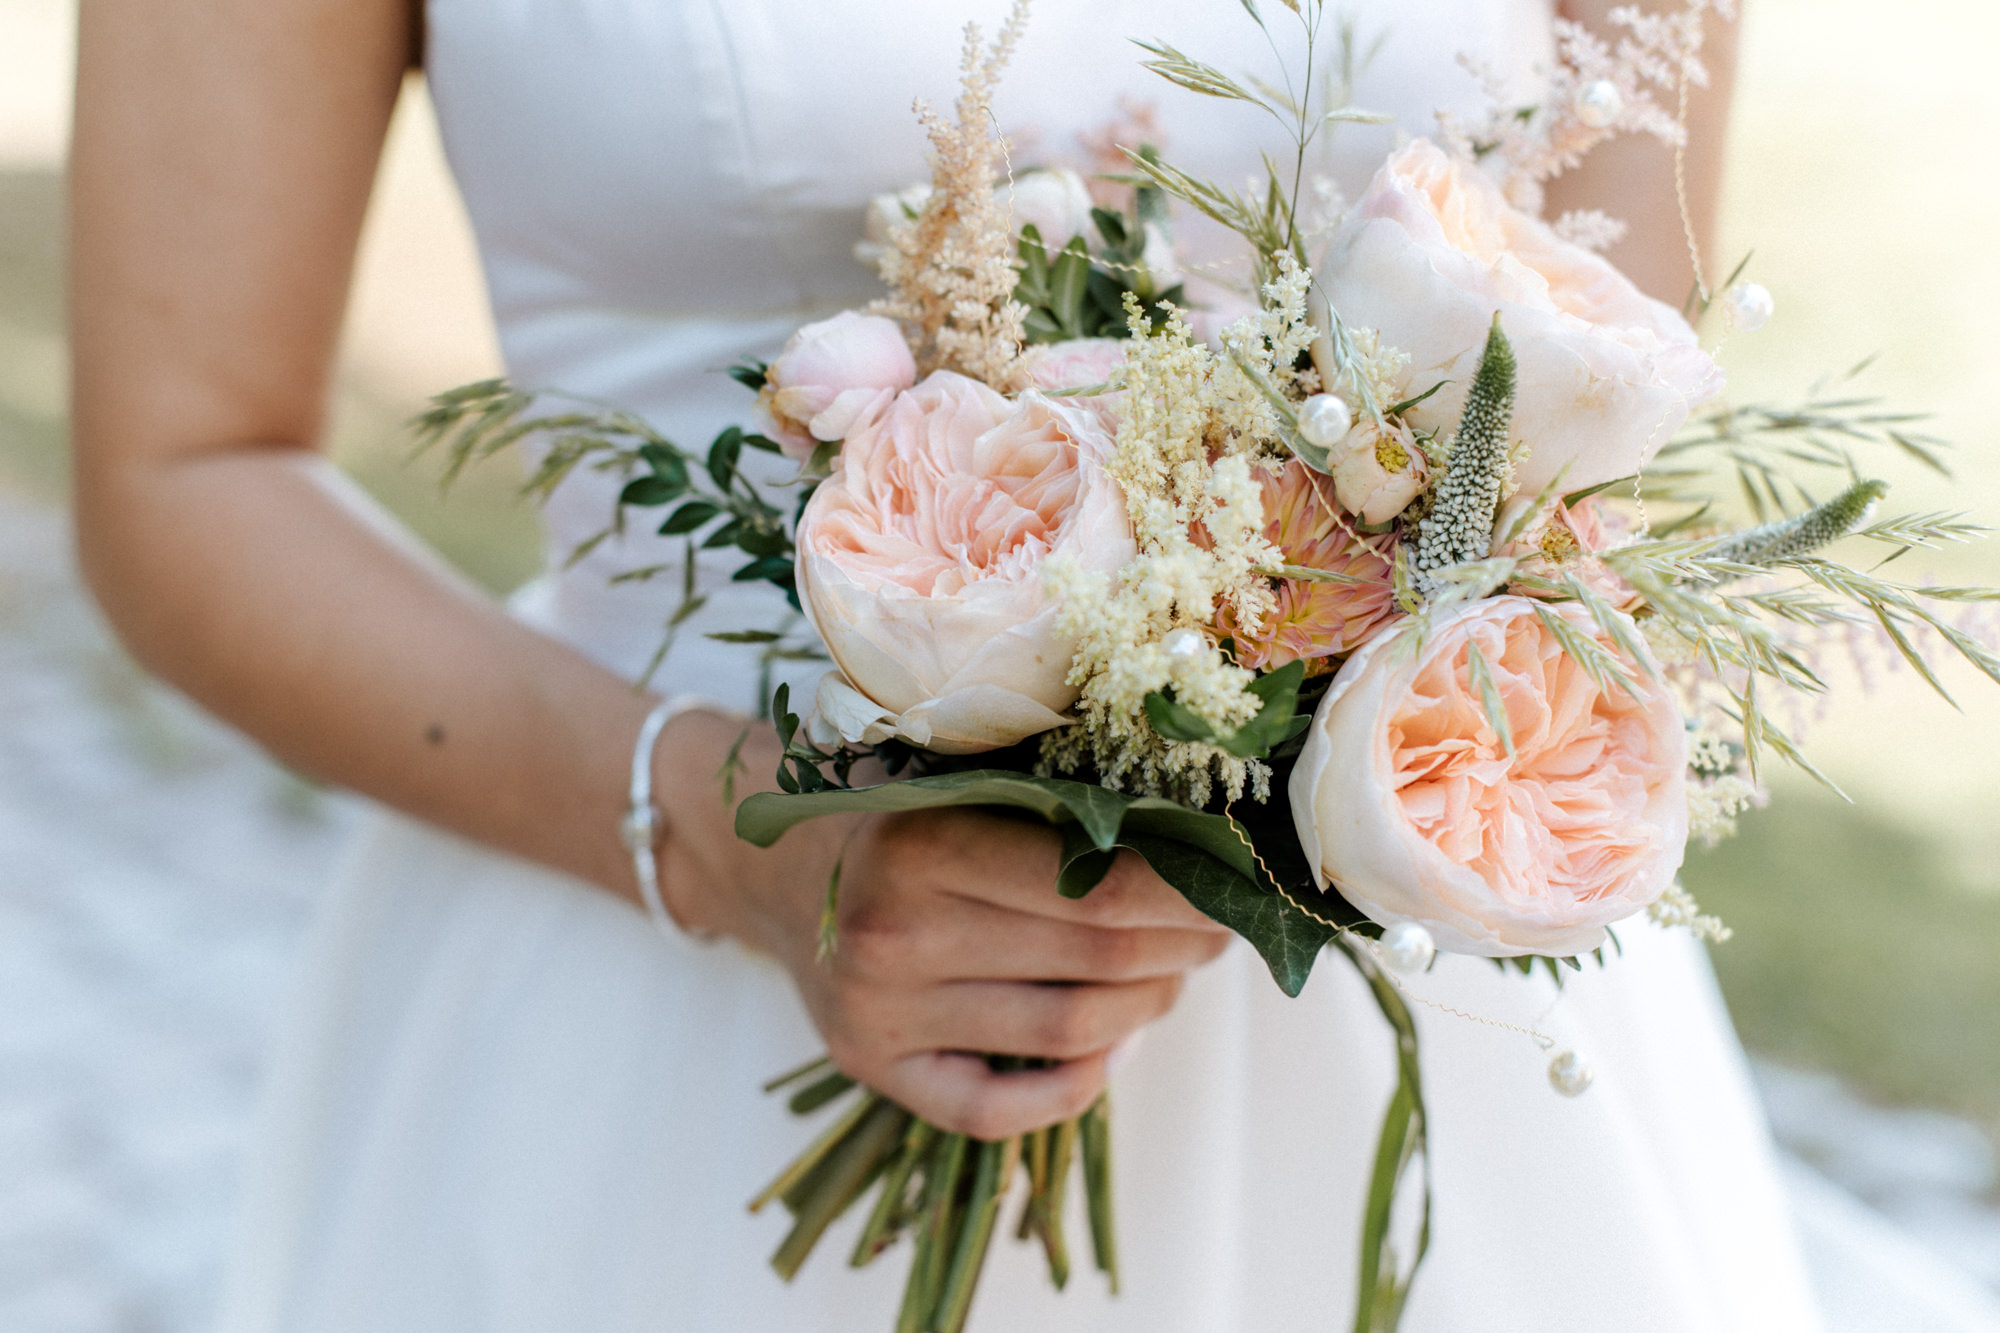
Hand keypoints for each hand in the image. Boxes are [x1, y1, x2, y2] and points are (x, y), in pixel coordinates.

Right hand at [656, 716, 1231, 1139]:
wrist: (767, 858)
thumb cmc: (889, 802)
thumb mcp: (955, 765)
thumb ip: (1052, 788)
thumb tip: (1199, 829)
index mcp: (923, 838)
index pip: (1101, 886)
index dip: (1190, 891)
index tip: (1237, 880)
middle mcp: (893, 930)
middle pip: (1100, 961)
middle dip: (1186, 946)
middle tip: (1222, 925)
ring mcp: (879, 1010)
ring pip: (1072, 1032)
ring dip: (1149, 1006)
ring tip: (1171, 972)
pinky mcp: (870, 1066)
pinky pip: (999, 1109)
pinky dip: (1078, 1085)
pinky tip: (1112, 1046)